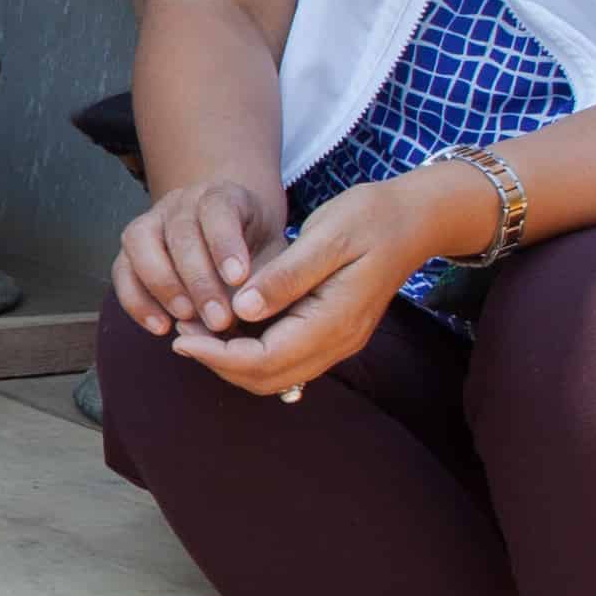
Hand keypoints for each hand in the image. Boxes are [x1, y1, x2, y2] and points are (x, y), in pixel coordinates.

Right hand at [112, 177, 285, 338]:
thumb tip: (244, 311)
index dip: (225, 243)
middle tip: (218, 319)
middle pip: (180, 232)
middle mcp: (181, 202)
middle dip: (198, 280)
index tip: (238, 278)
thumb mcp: (274, 257)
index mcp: (222, 195)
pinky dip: (137, 302)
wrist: (233, 237)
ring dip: (162, 285)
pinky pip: (122, 271)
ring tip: (186, 319)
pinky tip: (161, 328)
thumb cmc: (256, 250)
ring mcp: (150, 221)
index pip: (218, 209)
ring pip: (140, 243)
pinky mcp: (131, 249)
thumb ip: (264, 280)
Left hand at [170, 171, 468, 402]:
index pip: (265, 360)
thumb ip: (285, 276)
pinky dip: (249, 351)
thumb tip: (240, 309)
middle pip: (266, 379)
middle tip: (180, 332)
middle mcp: (337, 342)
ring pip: (274, 374)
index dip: (217, 355)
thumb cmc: (372, 217)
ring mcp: (337, 341)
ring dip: (231, 360)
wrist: (415, 219)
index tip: (180, 336)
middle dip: (218, 363)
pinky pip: (284, 358)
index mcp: (335, 321)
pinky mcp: (332, 333)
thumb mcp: (327, 235)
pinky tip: (225, 324)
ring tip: (194, 328)